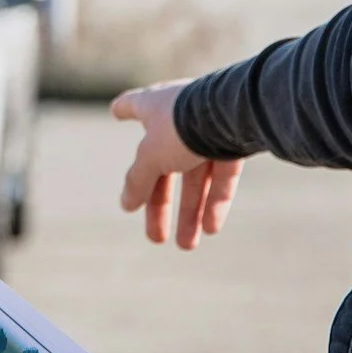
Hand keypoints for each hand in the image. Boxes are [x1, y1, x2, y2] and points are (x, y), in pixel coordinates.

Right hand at [112, 80, 242, 248]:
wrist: (235, 114)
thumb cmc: (183, 126)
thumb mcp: (150, 157)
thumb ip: (138, 181)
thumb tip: (125, 203)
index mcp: (154, 108)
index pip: (133, 106)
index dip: (124, 110)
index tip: (116, 112)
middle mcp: (181, 117)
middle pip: (164, 166)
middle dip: (159, 205)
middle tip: (155, 238)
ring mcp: (210, 131)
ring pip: (196, 178)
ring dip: (191, 213)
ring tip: (187, 246)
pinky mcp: (236, 144)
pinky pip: (222, 178)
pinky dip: (215, 203)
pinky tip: (211, 229)